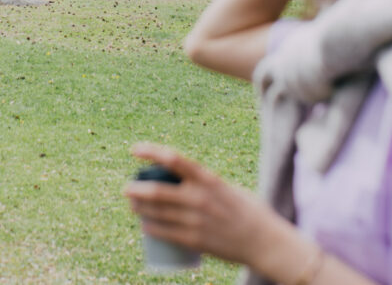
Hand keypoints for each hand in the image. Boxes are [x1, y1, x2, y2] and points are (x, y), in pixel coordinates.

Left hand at [124, 143, 305, 275]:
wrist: (265, 242)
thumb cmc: (248, 211)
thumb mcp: (227, 189)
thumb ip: (206, 184)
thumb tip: (185, 181)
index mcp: (209, 180)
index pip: (174, 160)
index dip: (151, 152)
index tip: (134, 150)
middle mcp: (200, 198)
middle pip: (157, 191)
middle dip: (136, 189)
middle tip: (127, 188)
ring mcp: (196, 221)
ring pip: (157, 214)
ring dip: (140, 209)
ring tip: (132, 206)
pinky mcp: (196, 241)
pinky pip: (166, 234)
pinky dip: (151, 229)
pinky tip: (144, 226)